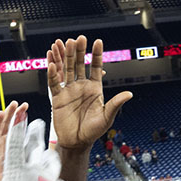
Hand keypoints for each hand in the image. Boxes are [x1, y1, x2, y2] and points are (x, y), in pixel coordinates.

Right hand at [0, 109, 66, 180]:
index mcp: (16, 170)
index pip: (16, 141)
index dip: (18, 125)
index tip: (20, 113)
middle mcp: (34, 171)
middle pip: (37, 144)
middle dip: (36, 131)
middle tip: (37, 123)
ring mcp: (49, 180)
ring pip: (51, 160)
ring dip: (47, 153)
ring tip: (46, 152)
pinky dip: (53, 180)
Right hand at [48, 36, 131, 151]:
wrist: (77, 142)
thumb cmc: (94, 131)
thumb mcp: (107, 117)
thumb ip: (115, 104)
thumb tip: (129, 94)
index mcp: (95, 88)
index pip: (96, 67)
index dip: (96, 55)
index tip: (98, 41)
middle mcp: (81, 86)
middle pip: (79, 64)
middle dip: (79, 51)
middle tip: (80, 38)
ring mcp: (69, 90)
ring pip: (66, 69)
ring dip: (65, 57)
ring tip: (65, 43)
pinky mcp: (57, 97)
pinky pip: (54, 83)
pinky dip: (52, 73)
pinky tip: (52, 63)